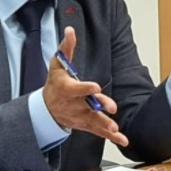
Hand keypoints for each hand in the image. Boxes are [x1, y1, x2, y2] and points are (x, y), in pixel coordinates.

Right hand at [43, 27, 127, 146]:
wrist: (46, 109)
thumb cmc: (55, 84)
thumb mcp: (57, 65)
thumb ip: (66, 48)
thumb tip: (70, 30)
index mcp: (67, 89)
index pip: (77, 89)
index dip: (86, 88)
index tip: (96, 88)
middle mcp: (74, 104)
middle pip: (88, 106)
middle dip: (99, 107)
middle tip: (111, 109)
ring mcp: (80, 116)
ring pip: (94, 121)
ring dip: (105, 125)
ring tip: (115, 129)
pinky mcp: (86, 125)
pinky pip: (99, 132)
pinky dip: (111, 137)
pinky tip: (123, 139)